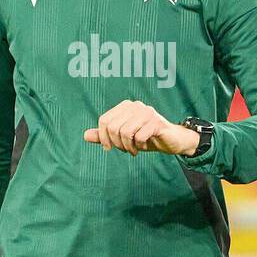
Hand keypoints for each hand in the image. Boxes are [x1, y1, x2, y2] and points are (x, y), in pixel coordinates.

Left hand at [84, 100, 200, 155]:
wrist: (171, 141)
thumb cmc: (146, 137)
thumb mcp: (122, 138)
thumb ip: (105, 135)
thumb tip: (85, 136)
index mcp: (125, 106)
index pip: (104, 121)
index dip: (103, 138)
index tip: (110, 148)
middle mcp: (135, 105)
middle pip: (113, 127)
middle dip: (116, 143)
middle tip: (124, 150)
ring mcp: (147, 112)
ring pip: (125, 132)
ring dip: (127, 146)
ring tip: (133, 150)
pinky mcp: (157, 122)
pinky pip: (139, 136)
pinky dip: (139, 146)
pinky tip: (143, 147)